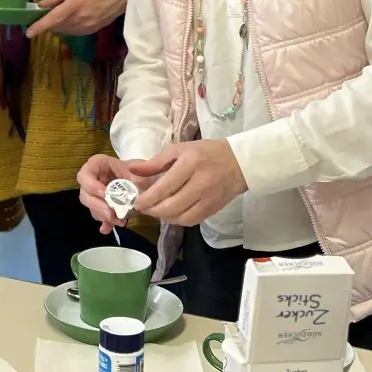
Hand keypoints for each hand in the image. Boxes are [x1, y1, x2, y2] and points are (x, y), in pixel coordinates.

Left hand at [26, 0, 126, 37]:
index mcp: (71, 8)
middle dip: (49, 22)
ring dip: (58, 25)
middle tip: (49, 12)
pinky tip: (73, 17)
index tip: (28, 33)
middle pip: (55, 27)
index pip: (51, 20)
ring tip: (64, 12)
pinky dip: (68, 27)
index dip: (38, 27)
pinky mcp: (89, 32)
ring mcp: (83, 29)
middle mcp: (76, 21)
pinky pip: (72, 32)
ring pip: (63, 31)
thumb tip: (41, 4)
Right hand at [77, 154, 150, 234]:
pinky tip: (107, 229)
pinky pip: (99, 216)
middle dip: (97, 206)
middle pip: (85, 194)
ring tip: (120, 221)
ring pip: (91, 207)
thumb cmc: (143, 172)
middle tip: (111, 214)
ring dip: (104, 216)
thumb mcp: (141, 173)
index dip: (91, 185)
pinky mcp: (102, 207)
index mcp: (99, 165)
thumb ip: (134, 182)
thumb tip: (128, 195)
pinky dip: (104, 223)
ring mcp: (97, 194)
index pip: (85, 174)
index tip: (105, 194)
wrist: (150, 182)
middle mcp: (94, 179)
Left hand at [131, 140, 247, 227]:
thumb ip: (155, 162)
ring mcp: (209, 199)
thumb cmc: (206, 152)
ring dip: (164, 217)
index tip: (136, 202)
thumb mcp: (179, 150)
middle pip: (171, 206)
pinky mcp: (213, 209)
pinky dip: (178, 220)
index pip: (165, 187)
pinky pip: (191, 221)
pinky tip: (171, 213)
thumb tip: (132, 170)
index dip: (148, 199)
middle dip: (153, 210)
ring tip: (155, 210)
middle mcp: (200, 183)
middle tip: (143, 208)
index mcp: (190, 164)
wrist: (239, 162)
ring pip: (181, 217)